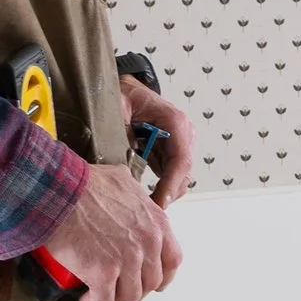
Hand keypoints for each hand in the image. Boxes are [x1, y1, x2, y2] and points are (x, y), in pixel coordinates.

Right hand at [48, 157, 183, 300]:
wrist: (58, 192)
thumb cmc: (84, 184)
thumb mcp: (123, 182)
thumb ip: (135, 198)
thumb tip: (130, 200)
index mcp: (157, 223)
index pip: (173, 260)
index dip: (163, 275)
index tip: (151, 282)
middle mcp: (148, 243)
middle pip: (151, 282)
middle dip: (134, 288)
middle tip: (117, 287)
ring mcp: (127, 260)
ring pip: (130, 295)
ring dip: (115, 298)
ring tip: (99, 294)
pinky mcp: (103, 273)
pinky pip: (104, 299)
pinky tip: (86, 298)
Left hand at [118, 72, 196, 203]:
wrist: (125, 87)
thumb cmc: (123, 93)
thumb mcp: (117, 110)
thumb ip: (123, 135)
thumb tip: (127, 161)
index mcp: (174, 121)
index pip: (180, 159)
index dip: (171, 184)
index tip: (160, 203)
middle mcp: (182, 133)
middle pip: (183, 172)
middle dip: (168, 193)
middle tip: (148, 213)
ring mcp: (179, 142)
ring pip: (179, 176)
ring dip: (164, 191)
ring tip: (144, 206)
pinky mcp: (170, 150)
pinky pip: (169, 173)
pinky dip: (160, 185)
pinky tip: (144, 194)